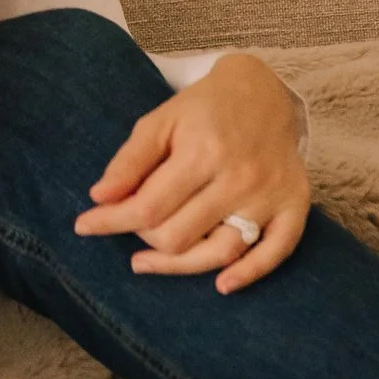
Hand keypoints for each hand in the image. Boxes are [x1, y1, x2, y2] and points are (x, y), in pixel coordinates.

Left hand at [73, 53, 309, 292]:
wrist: (264, 92)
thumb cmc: (204, 109)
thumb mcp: (160, 121)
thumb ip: (130, 160)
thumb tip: (99, 198)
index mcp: (203, 151)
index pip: (148, 207)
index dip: (111, 222)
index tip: (84, 226)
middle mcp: (239, 177)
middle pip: (180, 235)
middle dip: (145, 239)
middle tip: (131, 228)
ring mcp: (269, 195)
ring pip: (220, 252)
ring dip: (180, 266)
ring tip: (148, 262)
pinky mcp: (294, 205)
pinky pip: (274, 252)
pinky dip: (249, 274)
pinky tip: (221, 285)